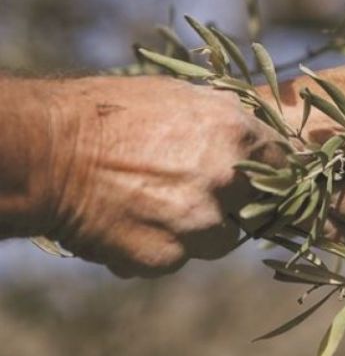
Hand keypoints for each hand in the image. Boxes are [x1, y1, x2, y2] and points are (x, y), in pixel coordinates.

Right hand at [43, 76, 284, 277]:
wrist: (51, 152)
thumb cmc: (114, 113)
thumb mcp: (181, 97)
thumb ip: (226, 121)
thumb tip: (252, 137)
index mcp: (237, 133)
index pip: (283, 163)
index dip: (270, 171)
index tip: (256, 178)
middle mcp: (227, 180)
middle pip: (256, 206)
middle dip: (235, 202)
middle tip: (197, 190)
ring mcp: (200, 222)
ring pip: (221, 239)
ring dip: (199, 230)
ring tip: (157, 205)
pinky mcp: (168, 257)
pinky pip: (179, 257)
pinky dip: (162, 247)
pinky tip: (133, 222)